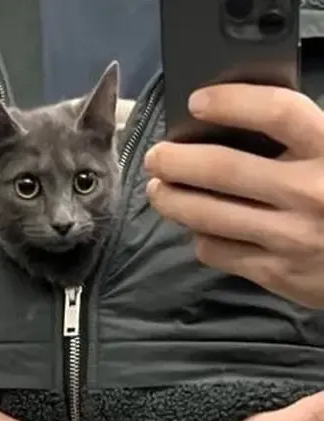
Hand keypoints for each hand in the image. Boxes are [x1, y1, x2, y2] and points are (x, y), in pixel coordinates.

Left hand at [145, 84, 323, 308]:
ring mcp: (289, 237)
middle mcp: (309, 193)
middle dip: (177, 161)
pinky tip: (196, 228)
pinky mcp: (275, 272)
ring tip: (157, 190)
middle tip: (156, 157)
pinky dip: (199, 238)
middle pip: (224, 170)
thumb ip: (303, 138)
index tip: (196, 102)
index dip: (231, 103)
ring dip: (173, 201)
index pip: (277, 113)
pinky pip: (219, 252)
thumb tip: (236, 121)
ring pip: (209, 217)